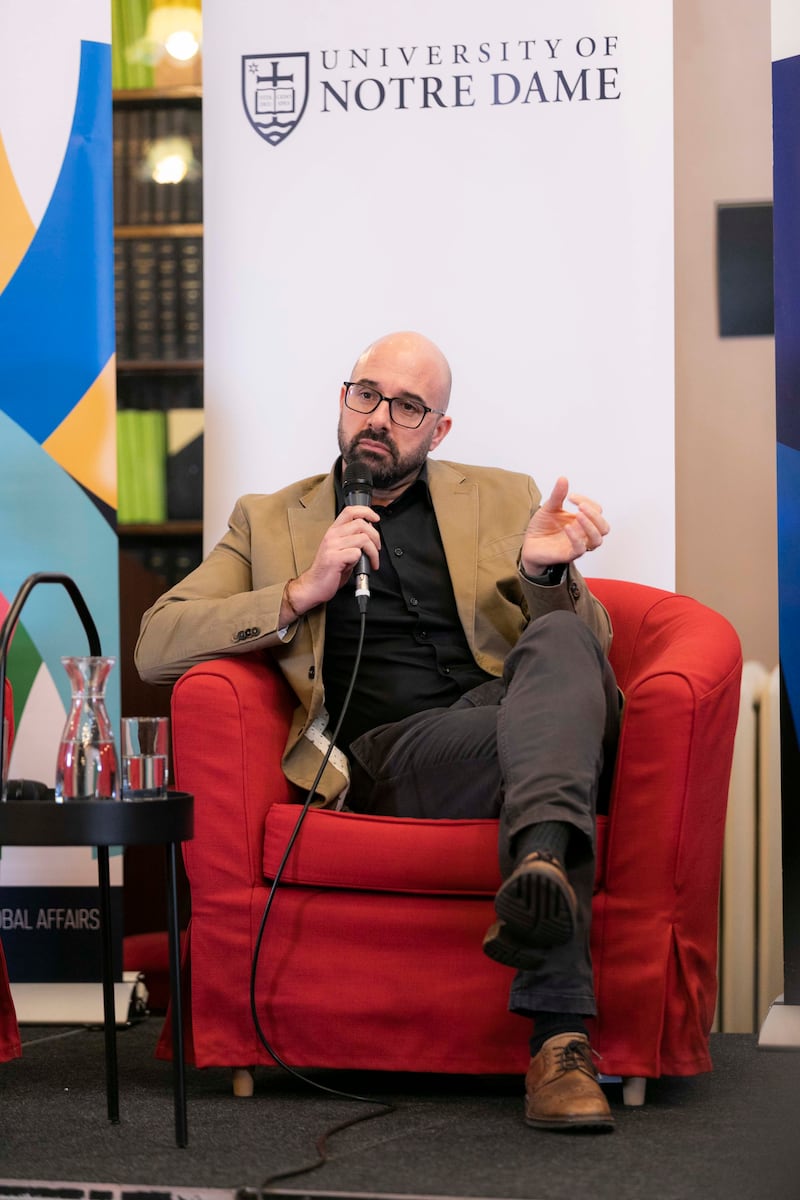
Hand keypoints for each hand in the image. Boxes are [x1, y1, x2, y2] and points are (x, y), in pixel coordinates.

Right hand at [282, 506, 380, 620]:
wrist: (314, 586)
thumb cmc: (329, 570)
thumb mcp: (341, 550)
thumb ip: (352, 540)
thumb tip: (369, 534)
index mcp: (333, 531)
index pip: (350, 511)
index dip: (366, 511)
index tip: (375, 518)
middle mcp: (332, 536)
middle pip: (361, 524)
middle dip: (375, 536)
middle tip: (377, 548)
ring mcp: (332, 546)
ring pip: (363, 539)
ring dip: (373, 551)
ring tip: (372, 560)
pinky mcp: (334, 558)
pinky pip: (357, 553)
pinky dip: (363, 560)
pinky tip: (359, 567)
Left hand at [521, 477, 608, 575]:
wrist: (529, 545)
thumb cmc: (542, 528)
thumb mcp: (549, 508)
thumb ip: (557, 495)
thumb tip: (563, 479)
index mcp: (582, 521)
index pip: (597, 510)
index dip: (587, 501)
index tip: (570, 496)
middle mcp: (583, 533)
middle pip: (604, 527)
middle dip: (595, 515)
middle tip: (581, 507)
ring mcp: (578, 545)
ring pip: (597, 540)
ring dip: (590, 526)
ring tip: (578, 515)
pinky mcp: (569, 554)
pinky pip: (580, 549)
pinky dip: (576, 537)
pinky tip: (567, 527)